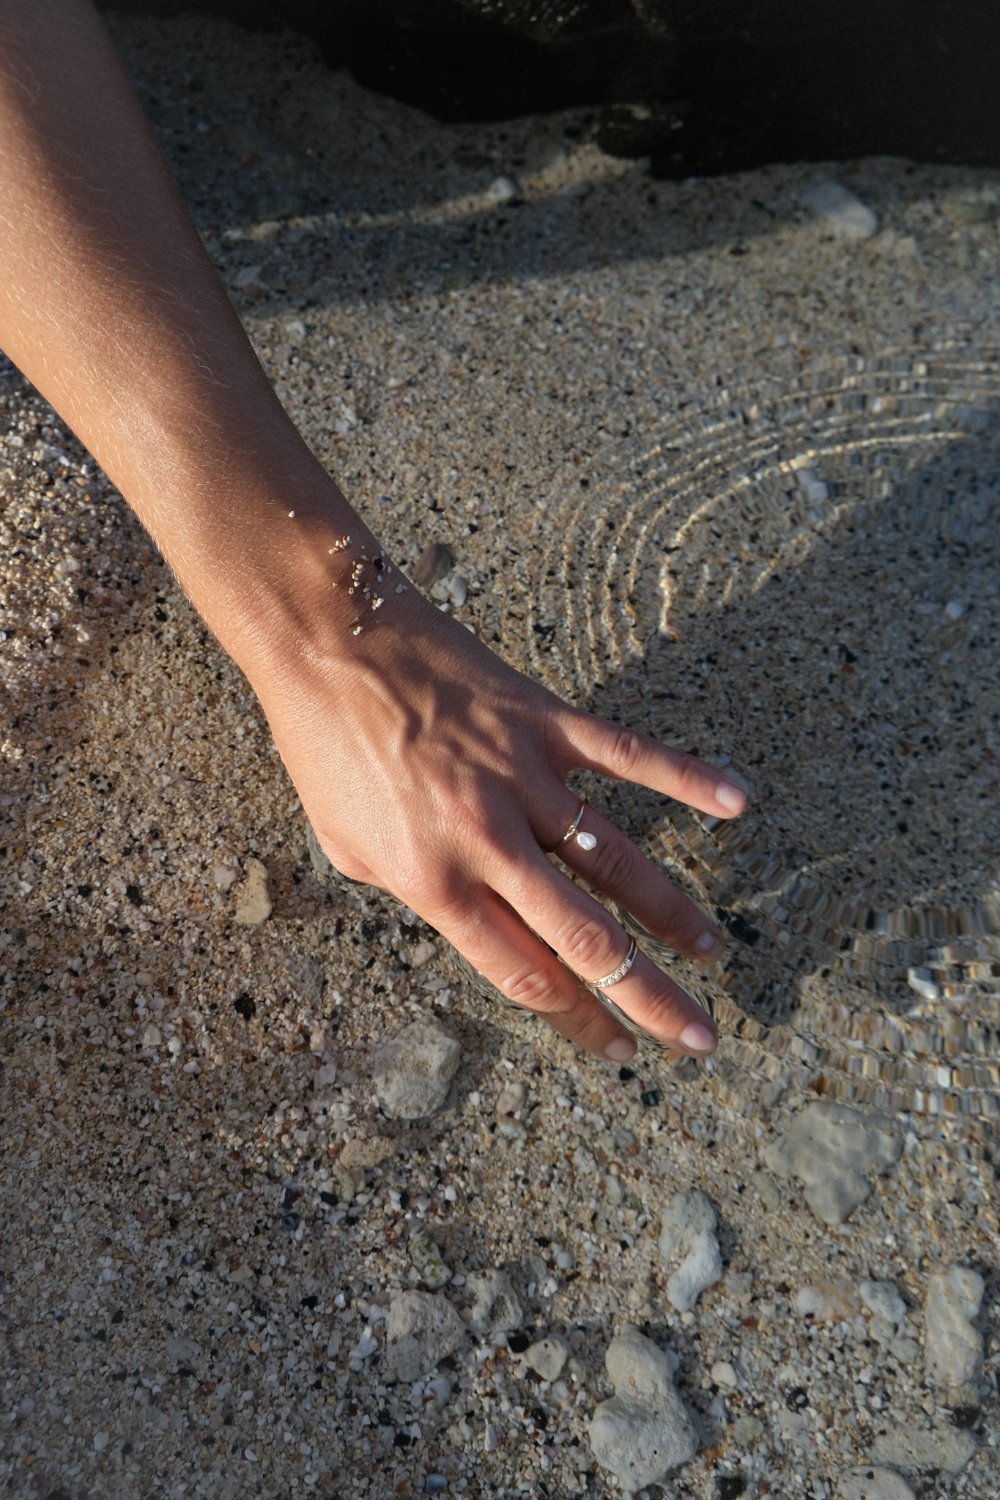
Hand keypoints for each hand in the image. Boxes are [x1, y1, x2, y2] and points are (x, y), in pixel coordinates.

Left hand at [252, 583, 746, 1061]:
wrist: (327, 638)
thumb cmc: (324, 743)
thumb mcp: (344, 845)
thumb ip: (413, 891)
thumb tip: (471, 916)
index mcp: (433, 882)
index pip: (526, 974)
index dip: (579, 1019)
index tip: (618, 1047)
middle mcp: (488, 842)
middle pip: (588, 939)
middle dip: (650, 998)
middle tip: (698, 1035)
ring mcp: (523, 779)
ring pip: (618, 862)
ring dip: (671, 914)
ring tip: (709, 951)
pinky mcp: (545, 722)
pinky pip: (629, 756)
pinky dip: (687, 777)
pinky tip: (736, 802)